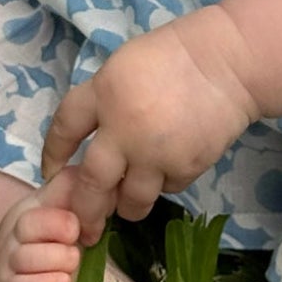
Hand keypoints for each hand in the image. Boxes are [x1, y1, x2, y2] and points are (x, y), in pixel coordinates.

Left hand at [39, 7, 260, 242]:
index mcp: (104, 93)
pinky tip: (171, 165)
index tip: (52, 173)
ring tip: (128, 207)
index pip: (63, 130)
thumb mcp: (125, 66)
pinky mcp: (185, 168)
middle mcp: (123, 129)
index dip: (53, 155)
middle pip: (91, 185)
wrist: (230, 63)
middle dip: (85, 210)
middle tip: (85, 225)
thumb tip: (93, 144)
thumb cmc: (175, 55)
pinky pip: (166, 188)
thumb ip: (104, 102)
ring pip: (130, 200)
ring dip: (126, 206)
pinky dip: (164, 184)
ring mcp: (155, 153)